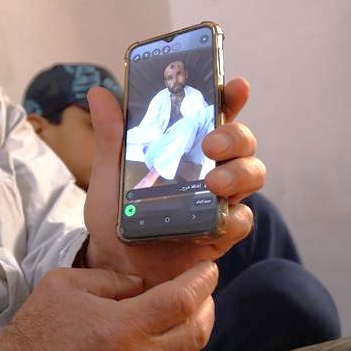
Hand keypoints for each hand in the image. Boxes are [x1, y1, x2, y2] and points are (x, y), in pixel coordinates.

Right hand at [0, 261, 216, 350]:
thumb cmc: (41, 325)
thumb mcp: (68, 284)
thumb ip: (110, 279)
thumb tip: (141, 283)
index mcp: (122, 326)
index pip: (181, 301)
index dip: (201, 281)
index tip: (208, 267)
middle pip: (195, 332)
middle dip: (206, 304)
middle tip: (204, 285)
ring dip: (196, 326)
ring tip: (192, 306)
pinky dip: (178, 345)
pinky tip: (171, 330)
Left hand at [83, 78, 264, 287]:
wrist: (114, 263)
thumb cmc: (115, 213)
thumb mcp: (107, 172)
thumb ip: (110, 135)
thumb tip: (99, 93)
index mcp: (184, 144)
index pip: (214, 112)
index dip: (230, 97)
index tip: (236, 86)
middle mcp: (208, 166)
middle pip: (242, 141)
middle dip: (235, 136)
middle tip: (211, 145)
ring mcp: (218, 198)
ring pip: (252, 174)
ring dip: (239, 174)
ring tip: (214, 183)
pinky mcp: (220, 231)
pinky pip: (242, 219)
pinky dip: (234, 216)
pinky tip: (217, 219)